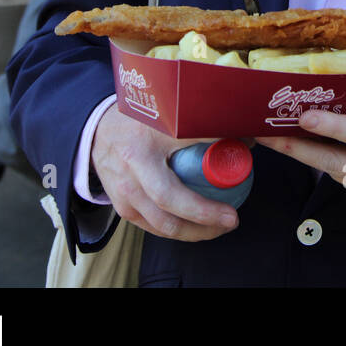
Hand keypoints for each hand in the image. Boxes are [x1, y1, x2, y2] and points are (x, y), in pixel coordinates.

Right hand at [90, 104, 241, 240]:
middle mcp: (134, 164)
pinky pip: (153, 227)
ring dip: (194, 231)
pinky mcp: (121, 206)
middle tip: (232, 218)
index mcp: (150, 135)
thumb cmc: (143, 121)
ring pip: (162, 222)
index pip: (189, 139)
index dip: (217, 147)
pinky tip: (198, 228)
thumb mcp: (170, 114)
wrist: (99, 131)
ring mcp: (124, 189)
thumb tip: (245, 136)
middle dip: (204, 214)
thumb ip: (204, 122)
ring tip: (220, 227)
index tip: (244, 149)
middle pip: (170, 199)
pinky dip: (178, 231)